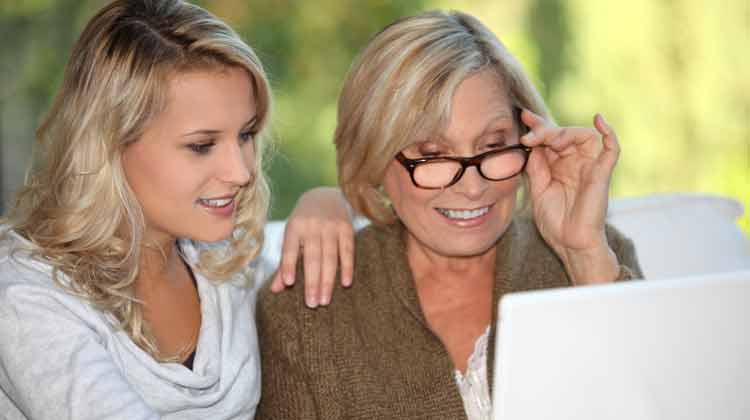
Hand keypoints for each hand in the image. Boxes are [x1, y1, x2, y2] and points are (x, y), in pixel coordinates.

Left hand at [269, 187, 354, 306]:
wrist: (325, 196)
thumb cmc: (303, 223)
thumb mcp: (291, 237)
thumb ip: (284, 263)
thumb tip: (275, 290)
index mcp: (294, 227)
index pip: (290, 249)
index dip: (288, 265)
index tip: (289, 283)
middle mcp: (312, 226)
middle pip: (312, 258)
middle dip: (312, 282)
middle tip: (312, 304)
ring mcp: (331, 226)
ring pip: (330, 257)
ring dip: (328, 281)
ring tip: (325, 300)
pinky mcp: (346, 228)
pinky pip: (347, 251)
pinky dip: (347, 268)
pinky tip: (345, 283)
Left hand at [520, 109, 619, 283]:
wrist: (569, 244)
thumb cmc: (555, 221)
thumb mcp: (538, 190)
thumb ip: (536, 167)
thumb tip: (532, 144)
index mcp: (558, 166)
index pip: (549, 139)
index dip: (538, 125)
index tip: (523, 115)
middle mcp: (574, 163)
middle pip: (564, 134)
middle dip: (546, 131)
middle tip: (530, 137)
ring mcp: (589, 167)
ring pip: (584, 136)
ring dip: (566, 132)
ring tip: (551, 140)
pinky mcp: (602, 174)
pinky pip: (612, 149)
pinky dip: (609, 133)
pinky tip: (599, 120)